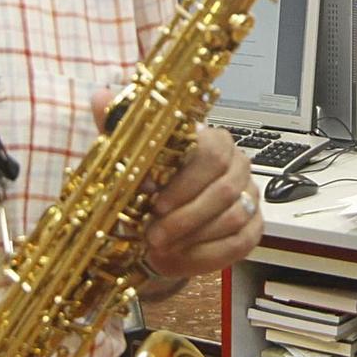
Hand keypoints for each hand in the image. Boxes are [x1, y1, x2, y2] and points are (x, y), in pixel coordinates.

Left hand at [86, 94, 261, 281]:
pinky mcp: (254, 227)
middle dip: (186, 217)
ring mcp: (250, 197)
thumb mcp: (129, 156)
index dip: (184, 182)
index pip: (212, 154)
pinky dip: (206, 256)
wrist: (162, 222)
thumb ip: (117, 124)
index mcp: (214, 142)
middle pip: (224, 190)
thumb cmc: (150, 187)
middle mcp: (239, 166)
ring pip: (233, 219)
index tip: (155, 204)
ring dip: (193, 238)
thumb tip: (102, 96)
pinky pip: (241, 244)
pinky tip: (180, 259)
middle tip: (154, 235)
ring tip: (161, 248)